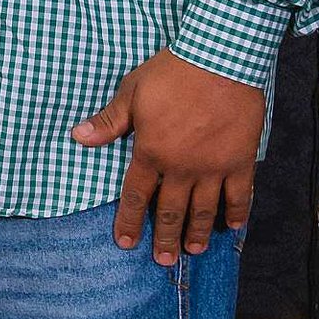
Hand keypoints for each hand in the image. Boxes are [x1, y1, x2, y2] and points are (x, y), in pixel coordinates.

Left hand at [71, 48, 263, 264]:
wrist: (220, 58)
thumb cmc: (173, 72)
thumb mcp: (133, 92)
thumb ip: (109, 121)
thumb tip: (78, 137)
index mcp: (151, 153)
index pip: (135, 196)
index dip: (129, 222)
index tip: (125, 242)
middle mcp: (181, 167)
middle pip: (170, 211)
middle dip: (165, 238)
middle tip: (163, 260)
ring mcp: (213, 166)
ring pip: (204, 209)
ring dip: (197, 232)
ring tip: (193, 251)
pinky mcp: (240, 159)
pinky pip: (240, 193)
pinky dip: (237, 212)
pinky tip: (233, 227)